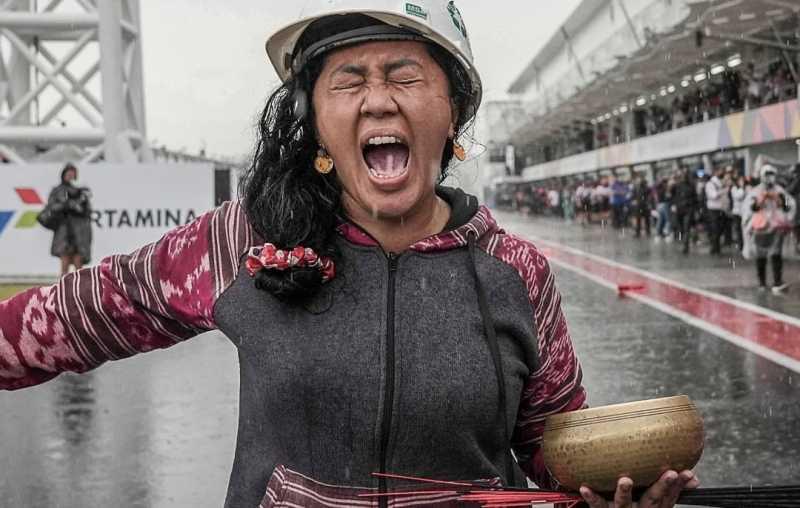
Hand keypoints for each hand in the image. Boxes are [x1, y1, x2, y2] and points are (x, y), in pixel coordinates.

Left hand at [580, 470, 698, 507]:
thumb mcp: (658, 506)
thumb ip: (672, 492)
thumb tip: (693, 478)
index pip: (669, 497)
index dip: (679, 486)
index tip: (686, 473)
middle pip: (652, 500)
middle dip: (662, 487)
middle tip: (670, 473)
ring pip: (624, 504)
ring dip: (625, 492)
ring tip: (625, 480)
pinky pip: (597, 506)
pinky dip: (592, 497)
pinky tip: (585, 487)